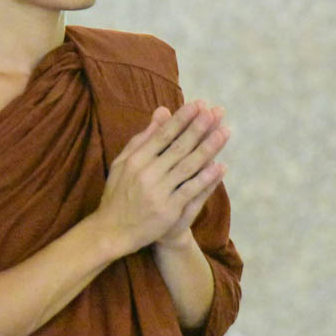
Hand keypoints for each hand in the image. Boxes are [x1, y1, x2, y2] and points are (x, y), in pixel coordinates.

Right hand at [93, 101, 230, 255]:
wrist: (112, 230)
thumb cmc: (118, 193)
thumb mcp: (123, 162)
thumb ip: (143, 137)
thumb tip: (161, 111)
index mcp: (135, 159)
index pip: (163, 134)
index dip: (182, 119)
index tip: (198, 104)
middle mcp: (146, 173)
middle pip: (178, 147)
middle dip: (199, 128)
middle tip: (216, 112)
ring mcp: (158, 192)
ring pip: (188, 166)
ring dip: (208, 148)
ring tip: (224, 132)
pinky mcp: (168, 210)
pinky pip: (191, 190)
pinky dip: (206, 178)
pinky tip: (220, 166)